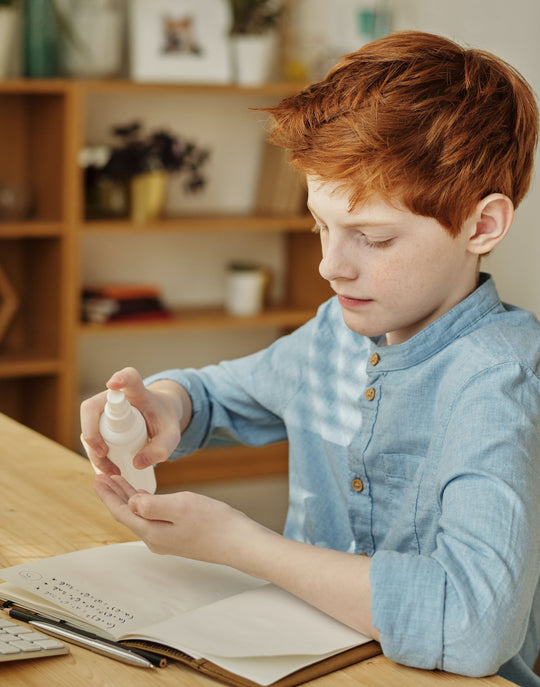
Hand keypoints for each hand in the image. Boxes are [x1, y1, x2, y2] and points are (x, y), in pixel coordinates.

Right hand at [80, 367, 190, 475]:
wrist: (158, 416)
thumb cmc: (163, 420)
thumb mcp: (172, 435)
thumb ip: (162, 448)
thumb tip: (137, 463)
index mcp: (138, 392)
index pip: (129, 378)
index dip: (121, 378)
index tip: (113, 383)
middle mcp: (115, 397)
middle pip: (93, 409)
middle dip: (93, 434)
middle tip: (104, 454)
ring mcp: (103, 410)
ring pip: (88, 427)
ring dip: (94, 452)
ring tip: (113, 471)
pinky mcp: (98, 424)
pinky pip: (89, 438)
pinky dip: (95, 457)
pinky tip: (106, 472)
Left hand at [94, 474, 251, 564]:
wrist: (240, 543)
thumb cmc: (214, 524)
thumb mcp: (180, 506)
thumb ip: (151, 505)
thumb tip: (132, 503)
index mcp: (152, 532)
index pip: (121, 512)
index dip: (108, 495)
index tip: (97, 479)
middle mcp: (156, 539)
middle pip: (128, 515)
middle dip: (114, 495)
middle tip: (102, 476)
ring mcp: (168, 539)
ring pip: (139, 515)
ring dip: (128, 498)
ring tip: (119, 481)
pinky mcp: (179, 536)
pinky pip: (153, 517)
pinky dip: (144, 503)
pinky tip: (146, 496)